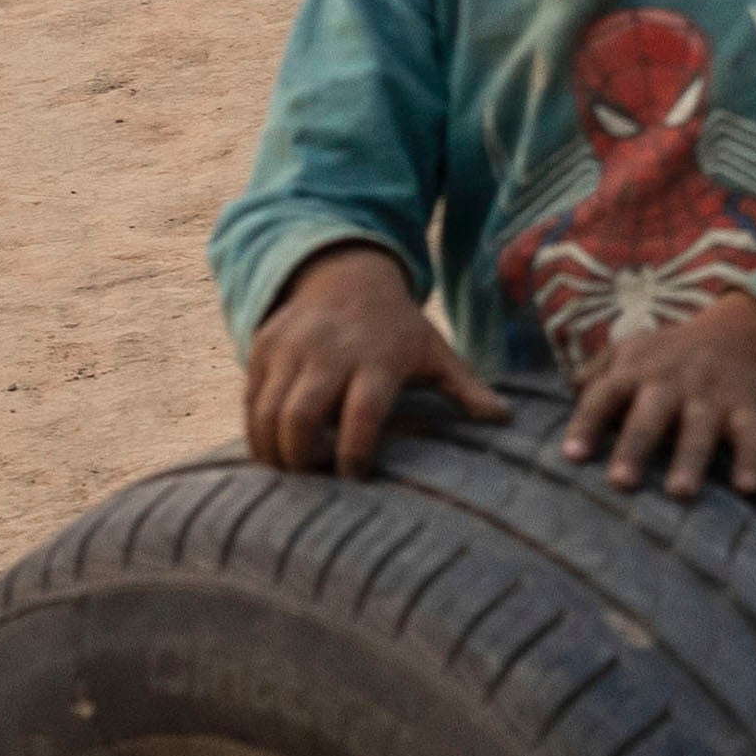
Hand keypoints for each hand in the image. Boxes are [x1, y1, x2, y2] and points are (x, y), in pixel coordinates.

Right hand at [238, 246, 489, 474]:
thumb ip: (466, 389)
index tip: (355, 478)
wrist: (349, 275)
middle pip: (299, 419)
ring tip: (290, 471)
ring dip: (272, 451)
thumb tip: (505, 419)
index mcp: (378, 359)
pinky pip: (250, 398)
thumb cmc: (398, 329)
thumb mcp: (435, 353)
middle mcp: (330, 351)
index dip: (354, 454)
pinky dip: (255, 429)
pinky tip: (272, 447)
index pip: (361, 416)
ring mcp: (292, 347)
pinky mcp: (264, 345)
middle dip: (300, 461)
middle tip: (312, 480)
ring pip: (266, 413)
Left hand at [561, 292, 755, 500]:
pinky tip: (748, 488)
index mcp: (637, 369)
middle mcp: (673, 380)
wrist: (746, 332)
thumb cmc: (674, 355)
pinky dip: (752, 460)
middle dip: (635, 447)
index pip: (605, 395)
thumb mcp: (632, 351)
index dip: (588, 424)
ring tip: (679, 493)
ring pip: (699, 428)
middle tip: (620, 483)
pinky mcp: (750, 408)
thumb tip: (568, 397)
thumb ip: (596, 373)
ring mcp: (712, 394)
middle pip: (650, 415)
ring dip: (689, 460)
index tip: (573, 456)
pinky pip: (751, 436)